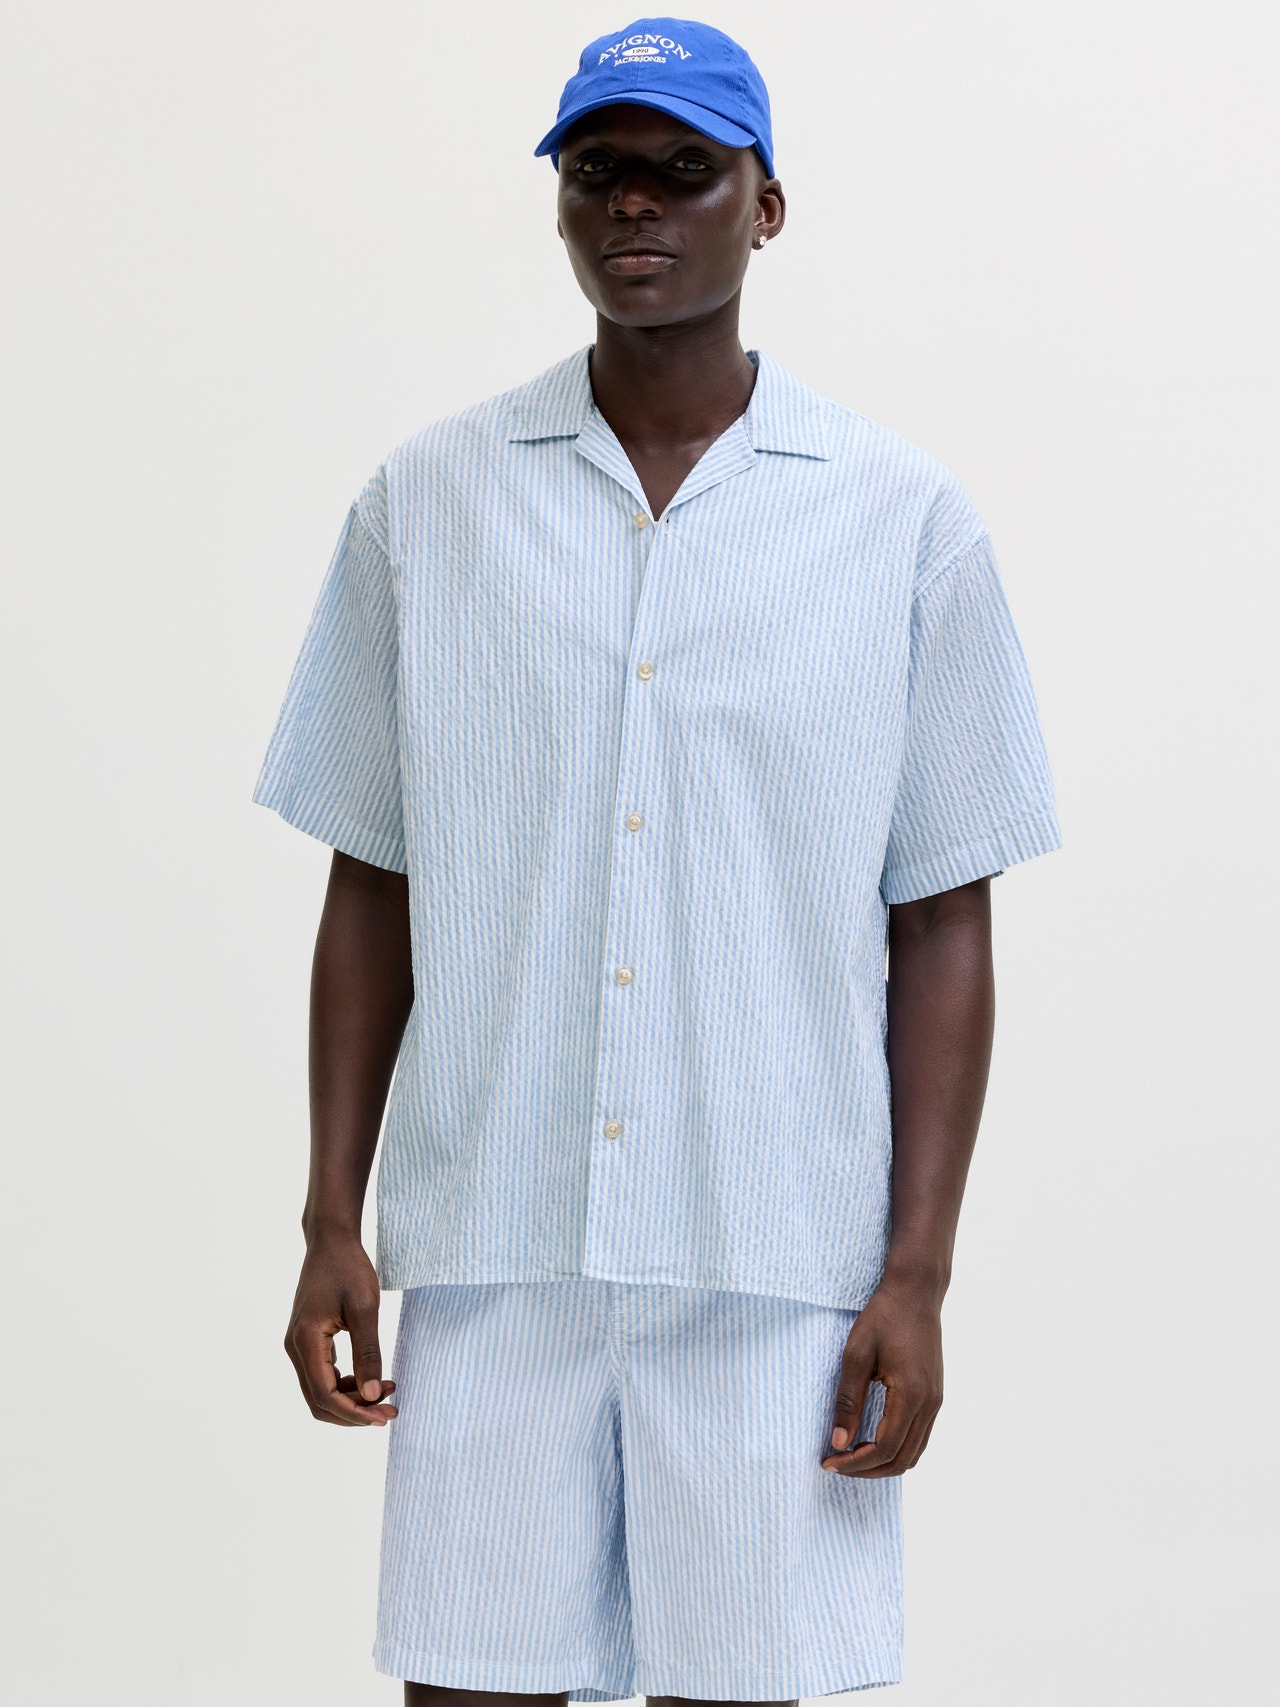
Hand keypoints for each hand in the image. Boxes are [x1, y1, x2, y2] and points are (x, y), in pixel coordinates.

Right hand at [284, 1233, 398, 1426]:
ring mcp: (300, 1344)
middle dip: (354, 1413)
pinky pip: (324, 1375)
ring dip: (353, 1399)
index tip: (384, 1417)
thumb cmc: (348, 1267)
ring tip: (388, 1392)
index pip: (324, 1395)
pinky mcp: (309, 1340)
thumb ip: (368, 1353)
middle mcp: (295, 1348)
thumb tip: (373, 1395)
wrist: (332, 1239)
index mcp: (305, 1341)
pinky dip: (347, 1384)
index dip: (354, 1413)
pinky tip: (374, 1378)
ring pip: (321, 1391)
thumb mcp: (365, 1308)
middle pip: (319, 1401)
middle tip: (390, 1411)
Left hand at [822, 1275, 942, 1475]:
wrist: (915, 1292)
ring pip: (913, 1453)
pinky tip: (871, 1440)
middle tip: (836, 1463)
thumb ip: (848, 1401)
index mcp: (912, 1395)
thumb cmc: (883, 1317)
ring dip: (883, 1462)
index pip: (885, 1448)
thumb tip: (839, 1442)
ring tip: (851, 1456)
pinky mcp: (934, 1395)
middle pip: (902, 1459)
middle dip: (868, 1469)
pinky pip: (919, 1436)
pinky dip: (896, 1448)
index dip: (856, 1462)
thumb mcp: (856, 1355)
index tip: (829, 1461)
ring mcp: (936, 1401)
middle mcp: (930, 1404)